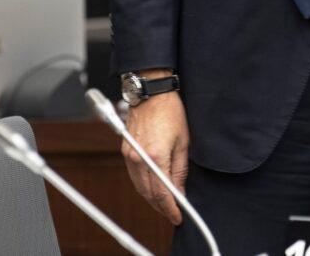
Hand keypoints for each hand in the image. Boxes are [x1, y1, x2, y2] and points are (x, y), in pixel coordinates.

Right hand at [122, 76, 189, 224]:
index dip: (170, 208)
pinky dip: (143, 185)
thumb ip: (180, 170)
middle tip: (173, 212)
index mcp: (156, 156)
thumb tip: (179, 192)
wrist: (151, 93)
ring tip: (165, 203)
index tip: (178, 216)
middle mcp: (139, 158)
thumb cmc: (171, 112)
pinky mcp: (126, 150)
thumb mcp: (183, 141)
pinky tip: (153, 187)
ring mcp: (129, 155)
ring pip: (139, 187)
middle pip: (148, 193)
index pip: (162, 193)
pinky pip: (133, 176)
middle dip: (161, 206)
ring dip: (151, 198)